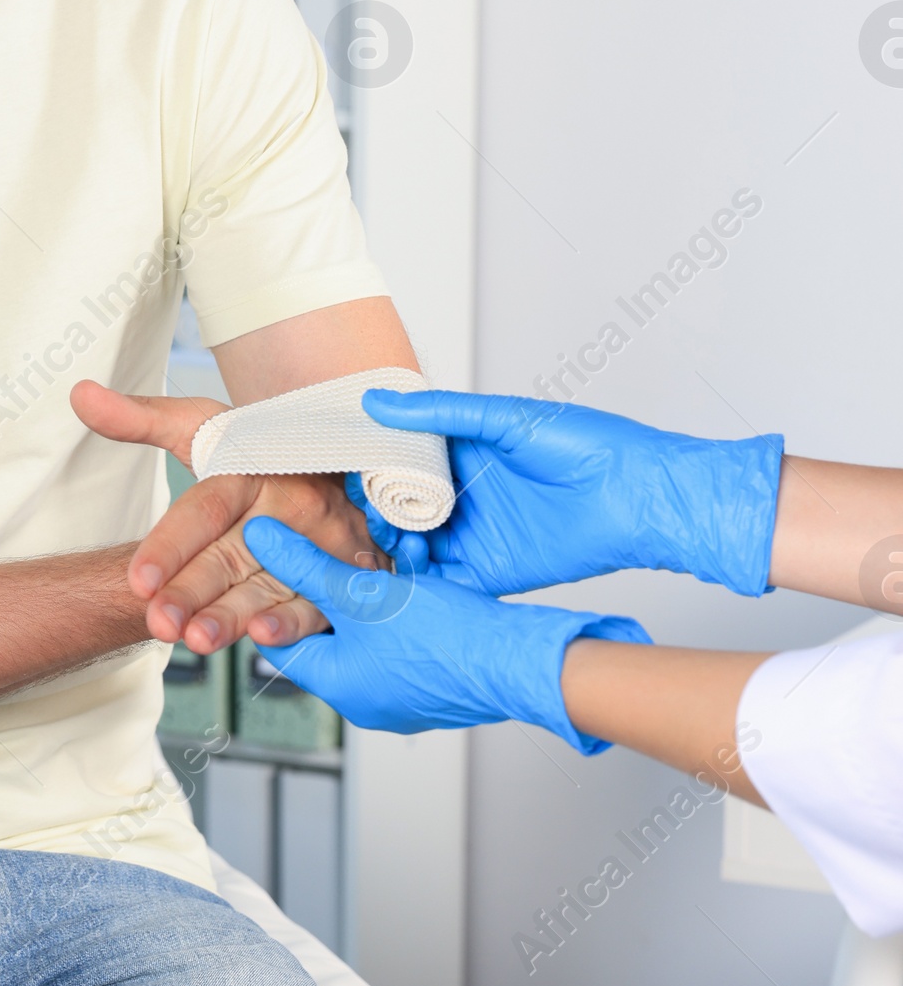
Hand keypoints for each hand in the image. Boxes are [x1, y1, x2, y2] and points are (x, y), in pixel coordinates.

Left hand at [72, 380, 380, 651]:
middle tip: (158, 621)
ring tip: (198, 639)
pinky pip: (316, 601)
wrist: (338, 460)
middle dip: (193, 591)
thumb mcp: (203, 428)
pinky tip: (265, 639)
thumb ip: (139, 419)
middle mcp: (288, 505)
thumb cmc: (258, 450)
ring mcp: (318, 542)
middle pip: (232, 554)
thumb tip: (79, 394)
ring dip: (235, 615)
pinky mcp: (339, 574)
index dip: (170, 545)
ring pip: (270, 584)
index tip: (137, 580)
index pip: (205, 510)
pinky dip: (293, 623)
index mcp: (251, 469)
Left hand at [243, 518, 649, 754]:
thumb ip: (306, 565)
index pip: (281, 639)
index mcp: (338, 685)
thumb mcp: (363, 593)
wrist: (519, 664)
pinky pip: (404, 635)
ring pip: (369, 628)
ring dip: (373, 588)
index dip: (274, 595)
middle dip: (333, 585)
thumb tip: (259, 539)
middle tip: (335, 549)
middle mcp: (365, 698)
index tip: (274, 560)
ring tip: (385, 556)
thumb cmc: (445, 641)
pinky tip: (417, 573)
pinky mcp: (434, 679)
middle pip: (327, 632)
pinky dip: (404, 603)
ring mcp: (402, 692)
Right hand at [352, 390, 782, 599]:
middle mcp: (463, 494)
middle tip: (365, 521)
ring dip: (394, 550)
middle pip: (400, 509)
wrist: (640, 498)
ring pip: (415, 548)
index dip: (369, 470)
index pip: (399, 461)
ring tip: (392, 548)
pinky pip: (443, 582)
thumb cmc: (588, 446)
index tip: (344, 476)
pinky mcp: (491, 572)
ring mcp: (475, 534)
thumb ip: (439, 415)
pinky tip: (406, 578)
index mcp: (463, 451)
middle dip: (376, 517)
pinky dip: (420, 584)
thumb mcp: (505, 420)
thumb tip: (377, 400)